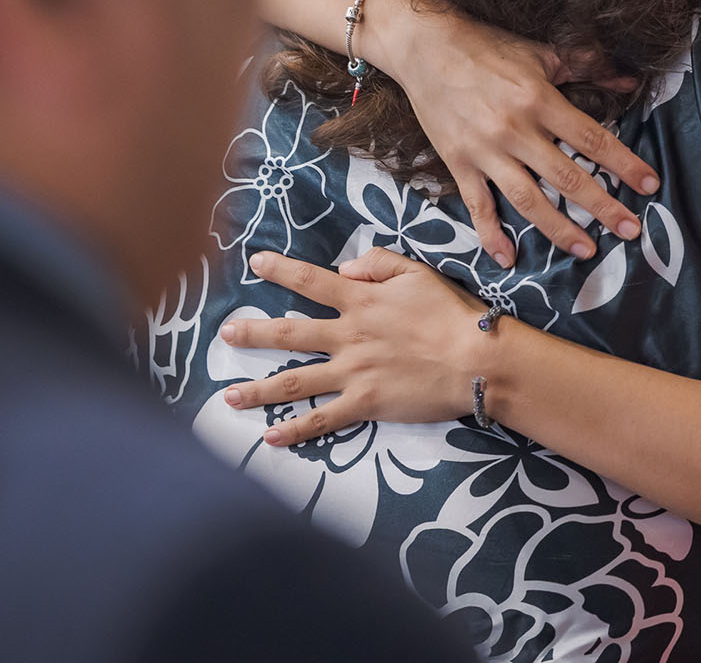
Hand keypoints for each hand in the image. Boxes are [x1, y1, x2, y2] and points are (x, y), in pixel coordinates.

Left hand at [218, 249, 488, 445]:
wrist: (475, 359)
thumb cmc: (452, 313)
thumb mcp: (418, 273)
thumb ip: (379, 263)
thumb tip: (345, 267)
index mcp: (361, 300)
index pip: (311, 282)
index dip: (281, 270)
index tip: (255, 263)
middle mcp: (348, 336)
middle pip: (289, 334)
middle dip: (253, 333)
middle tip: (225, 333)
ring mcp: (353, 373)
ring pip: (295, 381)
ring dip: (258, 390)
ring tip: (229, 396)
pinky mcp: (364, 404)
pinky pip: (322, 420)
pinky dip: (294, 430)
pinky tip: (270, 437)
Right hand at [370, 0, 658, 267]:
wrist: (425, 47)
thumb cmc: (488, 47)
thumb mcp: (543, 52)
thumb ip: (589, 66)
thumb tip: (633, 79)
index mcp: (539, 100)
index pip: (592, 139)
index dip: (624, 164)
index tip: (650, 185)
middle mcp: (515, 130)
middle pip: (566, 178)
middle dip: (602, 208)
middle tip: (630, 230)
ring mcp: (485, 151)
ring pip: (528, 200)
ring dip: (559, 229)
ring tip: (586, 250)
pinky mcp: (458, 163)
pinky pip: (477, 205)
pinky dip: (491, 234)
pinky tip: (509, 258)